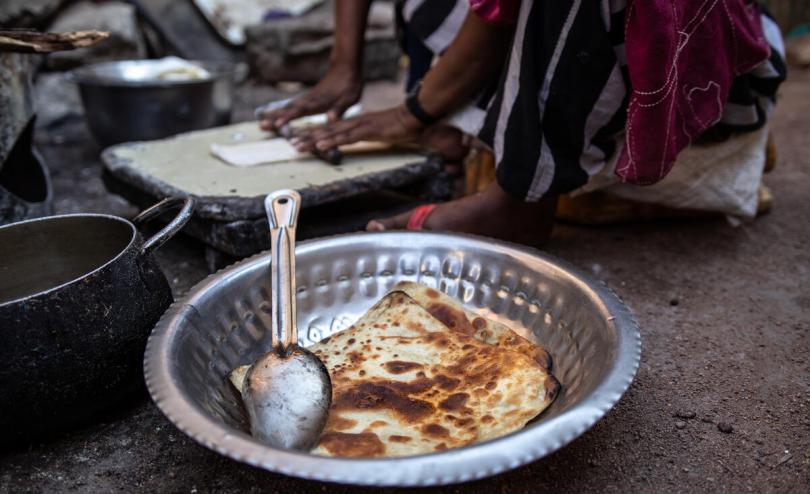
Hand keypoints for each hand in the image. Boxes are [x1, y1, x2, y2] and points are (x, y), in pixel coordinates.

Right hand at [259, 65, 362, 130]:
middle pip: (289, 110)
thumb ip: (339, 109)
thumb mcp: (349, 98)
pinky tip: (274, 116)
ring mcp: (307, 99)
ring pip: (288, 108)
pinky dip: (282, 112)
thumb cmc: (349, 85)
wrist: (345, 68)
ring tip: (262, 124)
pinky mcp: (308, 99)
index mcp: (319, 102)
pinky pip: (292, 106)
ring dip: (275, 115)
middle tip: (261, 126)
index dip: (289, 117)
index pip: (301, 110)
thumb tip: (331, 118)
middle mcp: (309, 100)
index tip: (278, 124)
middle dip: (275, 118)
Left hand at [290, 105, 423, 151]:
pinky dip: (332, 141)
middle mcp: (354, 123)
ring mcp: (359, 126)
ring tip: (298, 146)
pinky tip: (321, 146)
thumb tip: (360, 137)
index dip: (315, 134)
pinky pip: (346, 138)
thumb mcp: (378, 131)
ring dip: (314, 141)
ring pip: (332, 134)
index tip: (301, 139)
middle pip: (327, 131)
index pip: (331, 129)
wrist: (413, 117)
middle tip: (292, 144)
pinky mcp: (367, 131)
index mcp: (355, 123)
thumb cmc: (398, 125)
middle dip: (309, 138)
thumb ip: (368, 133)